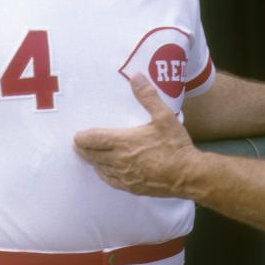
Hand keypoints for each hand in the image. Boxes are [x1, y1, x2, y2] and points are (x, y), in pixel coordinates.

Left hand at [74, 73, 202, 197]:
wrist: (188, 175)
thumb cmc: (175, 145)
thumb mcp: (164, 116)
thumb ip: (148, 96)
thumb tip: (135, 76)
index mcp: (124, 142)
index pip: (94, 140)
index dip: (82, 138)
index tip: (77, 135)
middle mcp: (120, 161)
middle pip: (93, 155)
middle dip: (84, 149)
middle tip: (79, 144)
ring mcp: (125, 176)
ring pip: (100, 169)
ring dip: (93, 161)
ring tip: (89, 155)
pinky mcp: (132, 187)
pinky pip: (111, 181)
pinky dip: (104, 174)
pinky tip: (105, 171)